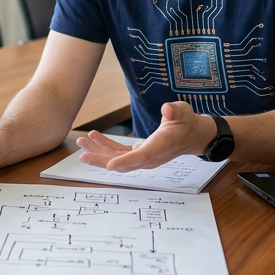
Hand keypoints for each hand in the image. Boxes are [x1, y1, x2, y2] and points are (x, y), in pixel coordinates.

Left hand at [76, 101, 214, 171]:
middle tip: (82, 155)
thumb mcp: (182, 111)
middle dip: (101, 160)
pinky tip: (94, 137)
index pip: (140, 157)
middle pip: (123, 163)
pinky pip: (120, 153)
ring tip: (81, 142)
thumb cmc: (186, 122)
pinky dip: (106, 146)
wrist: (192, 136)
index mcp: (160, 147)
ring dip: (98, 153)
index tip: (109, 165)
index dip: (124, 162)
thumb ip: (175, 110)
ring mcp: (143, 157)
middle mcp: (150, 157)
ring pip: (118, 159)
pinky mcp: (140, 154)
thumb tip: (167, 108)